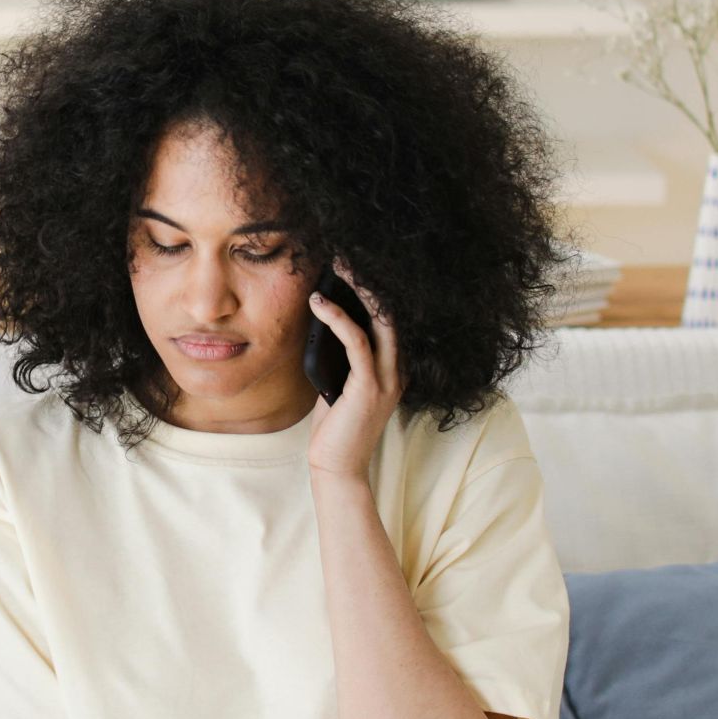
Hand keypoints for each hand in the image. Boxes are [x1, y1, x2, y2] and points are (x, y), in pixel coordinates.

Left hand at [306, 264, 402, 481]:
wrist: (337, 466)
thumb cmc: (334, 425)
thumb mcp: (339, 381)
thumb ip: (342, 354)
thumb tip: (324, 317)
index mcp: (394, 366)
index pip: (392, 317)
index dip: (377, 288)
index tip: (356, 262)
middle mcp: (398, 369)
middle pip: (394, 311)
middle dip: (372, 279)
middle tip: (348, 253)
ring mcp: (388, 378)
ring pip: (382, 320)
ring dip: (359, 289)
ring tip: (337, 265)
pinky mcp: (369, 388)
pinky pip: (358, 342)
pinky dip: (339, 318)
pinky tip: (319, 302)